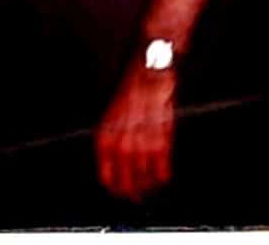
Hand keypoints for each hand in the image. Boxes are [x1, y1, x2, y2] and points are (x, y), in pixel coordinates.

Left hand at [95, 62, 175, 200]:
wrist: (148, 72)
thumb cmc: (130, 91)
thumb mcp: (111, 117)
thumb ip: (111, 142)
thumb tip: (116, 166)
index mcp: (105, 138)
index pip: (107, 179)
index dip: (116, 190)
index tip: (123, 194)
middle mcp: (121, 145)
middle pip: (127, 186)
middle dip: (134, 194)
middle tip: (140, 196)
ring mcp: (141, 145)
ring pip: (146, 182)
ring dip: (150, 186)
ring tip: (153, 184)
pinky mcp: (161, 142)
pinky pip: (163, 171)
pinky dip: (164, 176)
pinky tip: (163, 173)